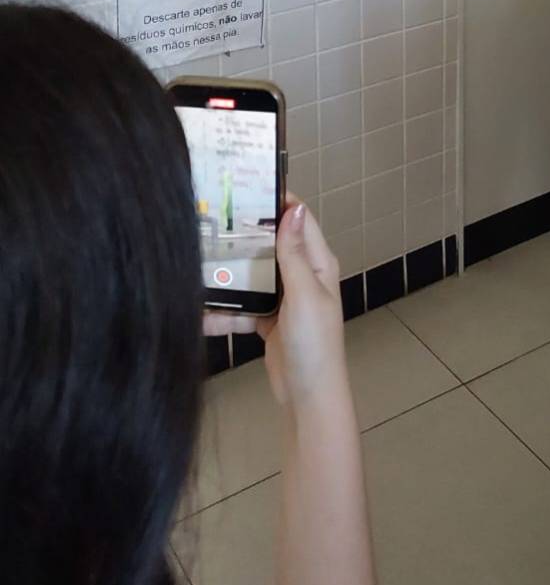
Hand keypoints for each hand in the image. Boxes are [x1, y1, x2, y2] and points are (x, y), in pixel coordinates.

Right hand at [204, 200, 348, 411]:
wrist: (308, 399)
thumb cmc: (313, 345)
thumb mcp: (304, 296)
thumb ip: (294, 254)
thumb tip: (294, 208)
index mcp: (316, 264)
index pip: (298, 219)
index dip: (277, 200)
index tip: (247, 185)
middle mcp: (302, 276)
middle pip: (269, 245)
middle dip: (243, 235)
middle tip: (211, 220)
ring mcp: (284, 298)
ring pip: (252, 275)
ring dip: (229, 275)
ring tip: (198, 265)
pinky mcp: (267, 319)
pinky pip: (243, 305)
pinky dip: (225, 309)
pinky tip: (201, 312)